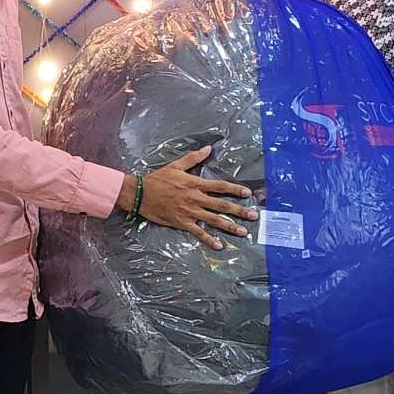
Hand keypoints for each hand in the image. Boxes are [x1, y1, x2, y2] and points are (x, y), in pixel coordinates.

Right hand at [137, 147, 258, 252]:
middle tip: (253, 216)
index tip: (248, 194)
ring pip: (214, 219)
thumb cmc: (158, 179)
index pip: (220, 186)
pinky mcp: (182, 222)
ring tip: (243, 232)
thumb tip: (208, 148)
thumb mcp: (176, 165)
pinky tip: (219, 245)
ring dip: (230, 226)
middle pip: (222, 205)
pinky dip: (209, 239)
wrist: (140, 194)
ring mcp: (189, 212)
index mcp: (195, 183)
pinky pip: (198, 232)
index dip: (235, 190)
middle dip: (239, 210)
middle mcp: (195, 198)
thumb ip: (193, 158)